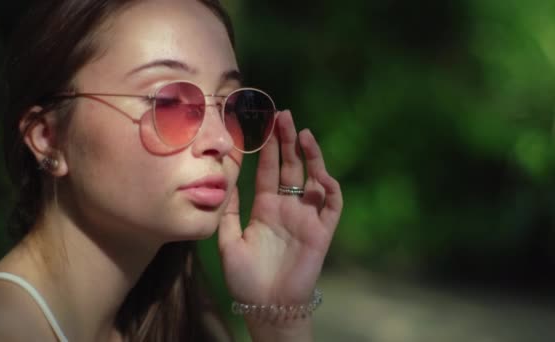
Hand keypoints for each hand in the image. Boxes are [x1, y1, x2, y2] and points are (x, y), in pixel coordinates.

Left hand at [219, 110, 342, 308]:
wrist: (266, 307)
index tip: (262, 124)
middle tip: (282, 115)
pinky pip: (332, 204)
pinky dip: (329, 186)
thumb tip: (223, 180)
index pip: (267, 170)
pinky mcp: (322, 230)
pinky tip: (318, 172)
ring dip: (310, 156)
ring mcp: (306, 217)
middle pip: (290, 167)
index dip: (266, 147)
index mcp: (264, 208)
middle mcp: (286, 207)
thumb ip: (228, 211)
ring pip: (313, 178)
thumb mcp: (228, 241)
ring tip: (302, 133)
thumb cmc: (245, 279)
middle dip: (287, 141)